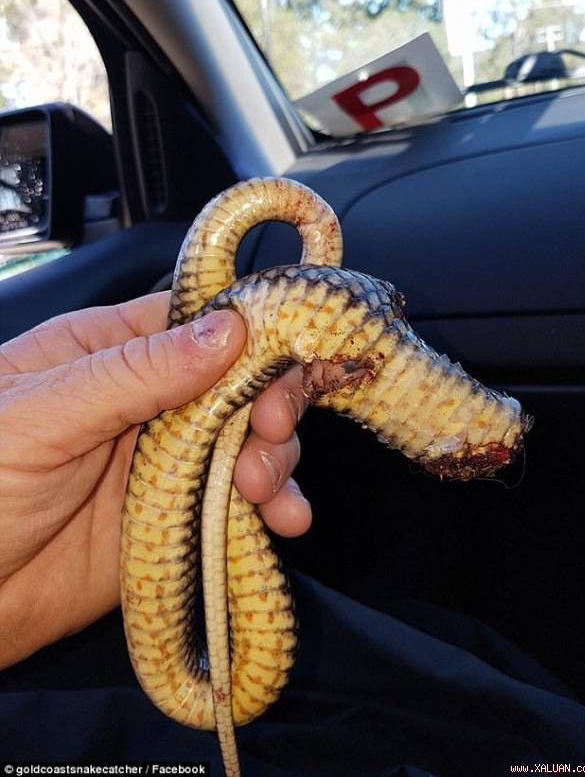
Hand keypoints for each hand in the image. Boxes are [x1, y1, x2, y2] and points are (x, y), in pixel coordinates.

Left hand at [0, 292, 310, 667]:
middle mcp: (147, 401)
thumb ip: (131, 373)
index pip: (192, 319)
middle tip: (271, 430)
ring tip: (262, 490)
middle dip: (269, 400)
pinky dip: (275, 507)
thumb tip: (224, 330)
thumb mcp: (41, 417)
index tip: (289, 350)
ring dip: (275, 458)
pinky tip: (285, 520)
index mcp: (107, 353)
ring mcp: (167, 461)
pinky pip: (242, 502)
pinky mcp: (182, 517)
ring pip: (249, 440)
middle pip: (237, 381)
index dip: (247, 329)